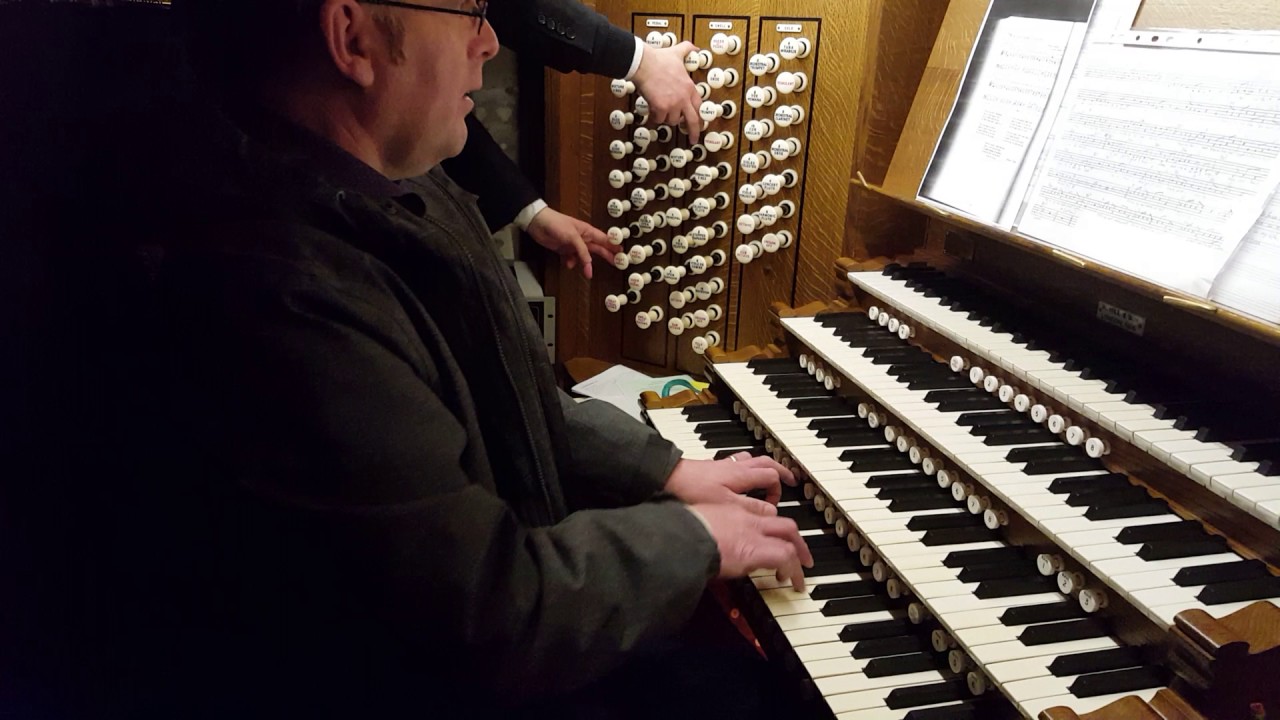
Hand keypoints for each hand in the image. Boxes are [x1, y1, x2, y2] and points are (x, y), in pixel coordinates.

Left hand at [525, 206, 615, 279]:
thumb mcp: (572, 236)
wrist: (537, 223)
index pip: (604, 239)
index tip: (622, 252)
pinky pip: (572, 259)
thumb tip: (589, 263)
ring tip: (589, 272)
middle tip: (617, 262)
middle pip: (598, 248)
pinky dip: (571, 263)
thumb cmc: (556, 223)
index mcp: (587, 231)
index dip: (614, 245)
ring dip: (586, 264)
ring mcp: (573, 244)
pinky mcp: (564, 249)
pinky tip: (568, 264)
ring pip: (585, 256)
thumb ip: (582, 250)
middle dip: (607, 256)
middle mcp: (582, 238)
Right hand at [632, 41, 703, 143]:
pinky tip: (652, 109)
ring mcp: (673, 104)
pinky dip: (655, 116)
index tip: (700, 123)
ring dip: (666, 117)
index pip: (699, 107)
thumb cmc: (659, 59)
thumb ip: (688, 50)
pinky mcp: (660, 108)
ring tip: (660, 109)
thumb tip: (695, 48)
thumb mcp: (677, 52)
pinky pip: (659, 119)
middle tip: (692, 139)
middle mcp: (683, 98)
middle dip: (693, 132)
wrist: (644, 63)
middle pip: (693, 121)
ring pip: (672, 120)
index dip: (700, 117)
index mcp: (690, 87)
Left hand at [664, 451, 796, 514]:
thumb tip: (771, 512)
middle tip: (789, 480)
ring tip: (767, 478)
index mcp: (742, 474)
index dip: (779, 489)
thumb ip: (750, 508)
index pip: (771, 475)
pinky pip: (737, 463)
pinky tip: (739, 480)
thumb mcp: (726, 505)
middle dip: (780, 471)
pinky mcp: (713, 469)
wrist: (667, 478)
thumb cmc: (693, 490)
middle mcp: (736, 466)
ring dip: (762, 468)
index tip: (777, 503)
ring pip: (751, 460)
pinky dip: (745, 469)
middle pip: (766, 462)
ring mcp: (724, 465)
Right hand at [690, 502, 812, 590]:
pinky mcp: (755, 551)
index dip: (770, 527)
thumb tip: (704, 543)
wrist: (678, 537)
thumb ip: (706, 529)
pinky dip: (792, 570)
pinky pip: (784, 557)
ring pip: (789, 537)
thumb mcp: (695, 522)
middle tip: (802, 554)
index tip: (772, 538)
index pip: (760, 513)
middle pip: (783, 523)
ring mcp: (753, 533)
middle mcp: (746, 518)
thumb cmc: (679, 533)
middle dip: (796, 539)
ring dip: (798, 555)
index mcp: (730, 510)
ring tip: (799, 574)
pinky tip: (792, 581)